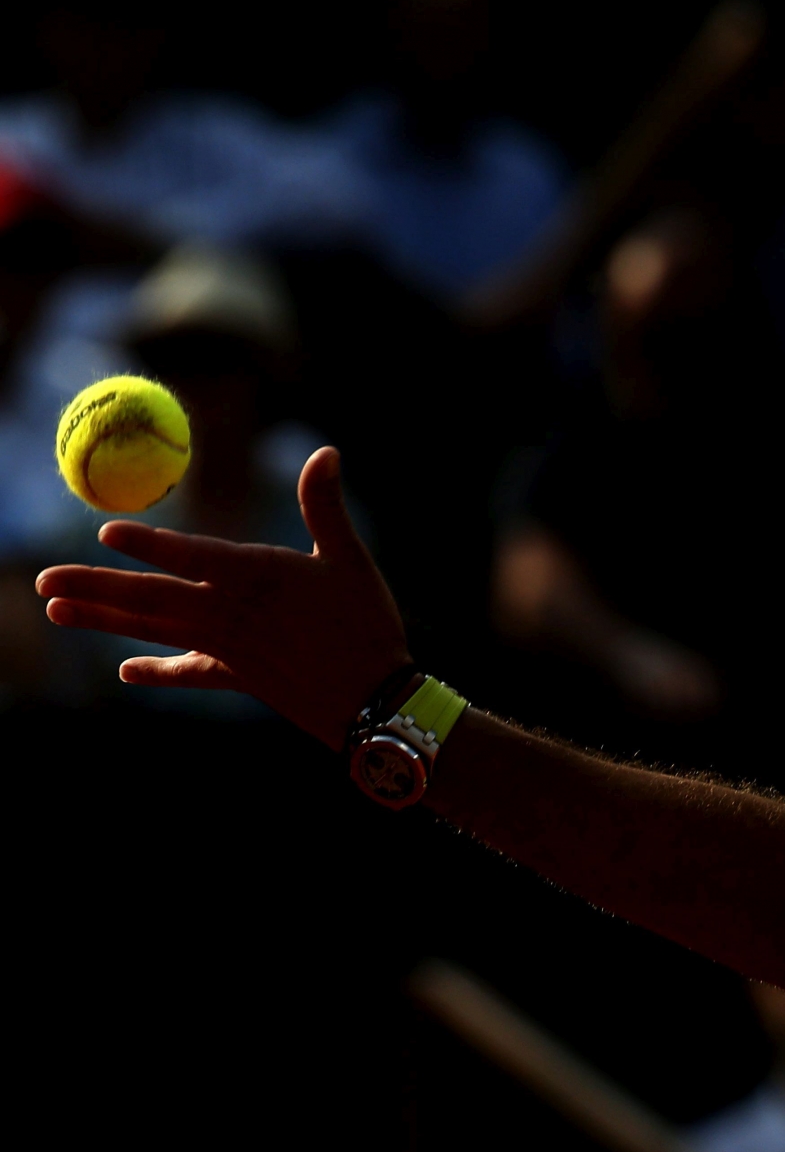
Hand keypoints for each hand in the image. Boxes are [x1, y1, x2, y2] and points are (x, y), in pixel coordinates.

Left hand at [36, 447, 411, 746]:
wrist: (375, 700)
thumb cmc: (367, 622)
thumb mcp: (349, 558)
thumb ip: (325, 505)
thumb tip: (326, 452)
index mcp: (260, 577)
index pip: (194, 556)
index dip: (150, 545)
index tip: (106, 533)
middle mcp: (232, 613)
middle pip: (152, 598)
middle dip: (95, 587)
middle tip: (43, 581)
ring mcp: (230, 648)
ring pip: (156, 630)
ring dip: (102, 621)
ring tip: (56, 612)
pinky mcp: (239, 677)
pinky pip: (190, 671)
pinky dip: (160, 670)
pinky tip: (127, 671)